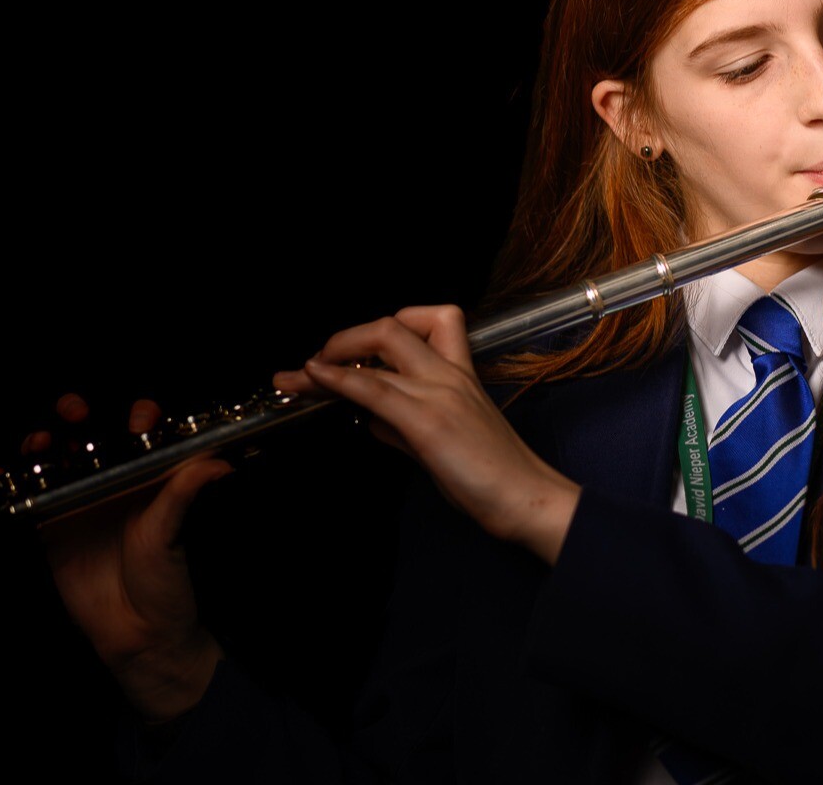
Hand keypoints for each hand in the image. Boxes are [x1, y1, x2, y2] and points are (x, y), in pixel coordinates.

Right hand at [24, 394, 229, 722]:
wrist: (136, 632)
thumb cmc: (164, 581)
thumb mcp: (171, 535)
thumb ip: (183, 496)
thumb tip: (219, 465)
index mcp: (146, 476)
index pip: (140, 430)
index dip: (137, 415)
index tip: (135, 420)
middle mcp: (111, 481)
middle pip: (88, 434)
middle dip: (75, 414)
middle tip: (73, 413)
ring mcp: (78, 501)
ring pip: (54, 457)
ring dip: (40, 440)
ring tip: (36, 442)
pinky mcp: (50, 526)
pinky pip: (28, 496)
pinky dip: (10, 481)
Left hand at [274, 305, 579, 563]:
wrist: (527, 499)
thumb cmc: (494, 476)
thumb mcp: (444, 441)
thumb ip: (406, 424)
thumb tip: (371, 419)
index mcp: (461, 374)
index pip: (429, 323)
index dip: (382, 331)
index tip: (353, 355)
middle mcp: (450, 374)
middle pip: (394, 326)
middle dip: (346, 338)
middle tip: (318, 362)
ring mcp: (439, 393)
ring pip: (380, 348)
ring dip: (328, 358)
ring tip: (295, 377)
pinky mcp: (428, 421)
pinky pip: (375, 388)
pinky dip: (338, 379)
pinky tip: (314, 378)